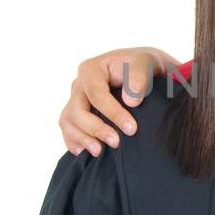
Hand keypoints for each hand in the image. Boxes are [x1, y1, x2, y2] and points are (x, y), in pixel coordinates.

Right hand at [60, 47, 178, 156]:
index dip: (112, 113)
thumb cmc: (143, 66)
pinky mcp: (76, 115)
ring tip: (99, 152)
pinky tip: (87, 151)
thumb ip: (140, 77)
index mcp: (91, 69)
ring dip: (82, 138)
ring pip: (68, 122)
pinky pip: (68, 130)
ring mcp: (76, 101)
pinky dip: (74, 142)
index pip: (96, 94)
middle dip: (95, 129)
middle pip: (77, 110)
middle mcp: (79, 85)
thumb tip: (131, 101)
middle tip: (116, 142)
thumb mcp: (146, 63)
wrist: (142, 74)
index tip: (131, 129)